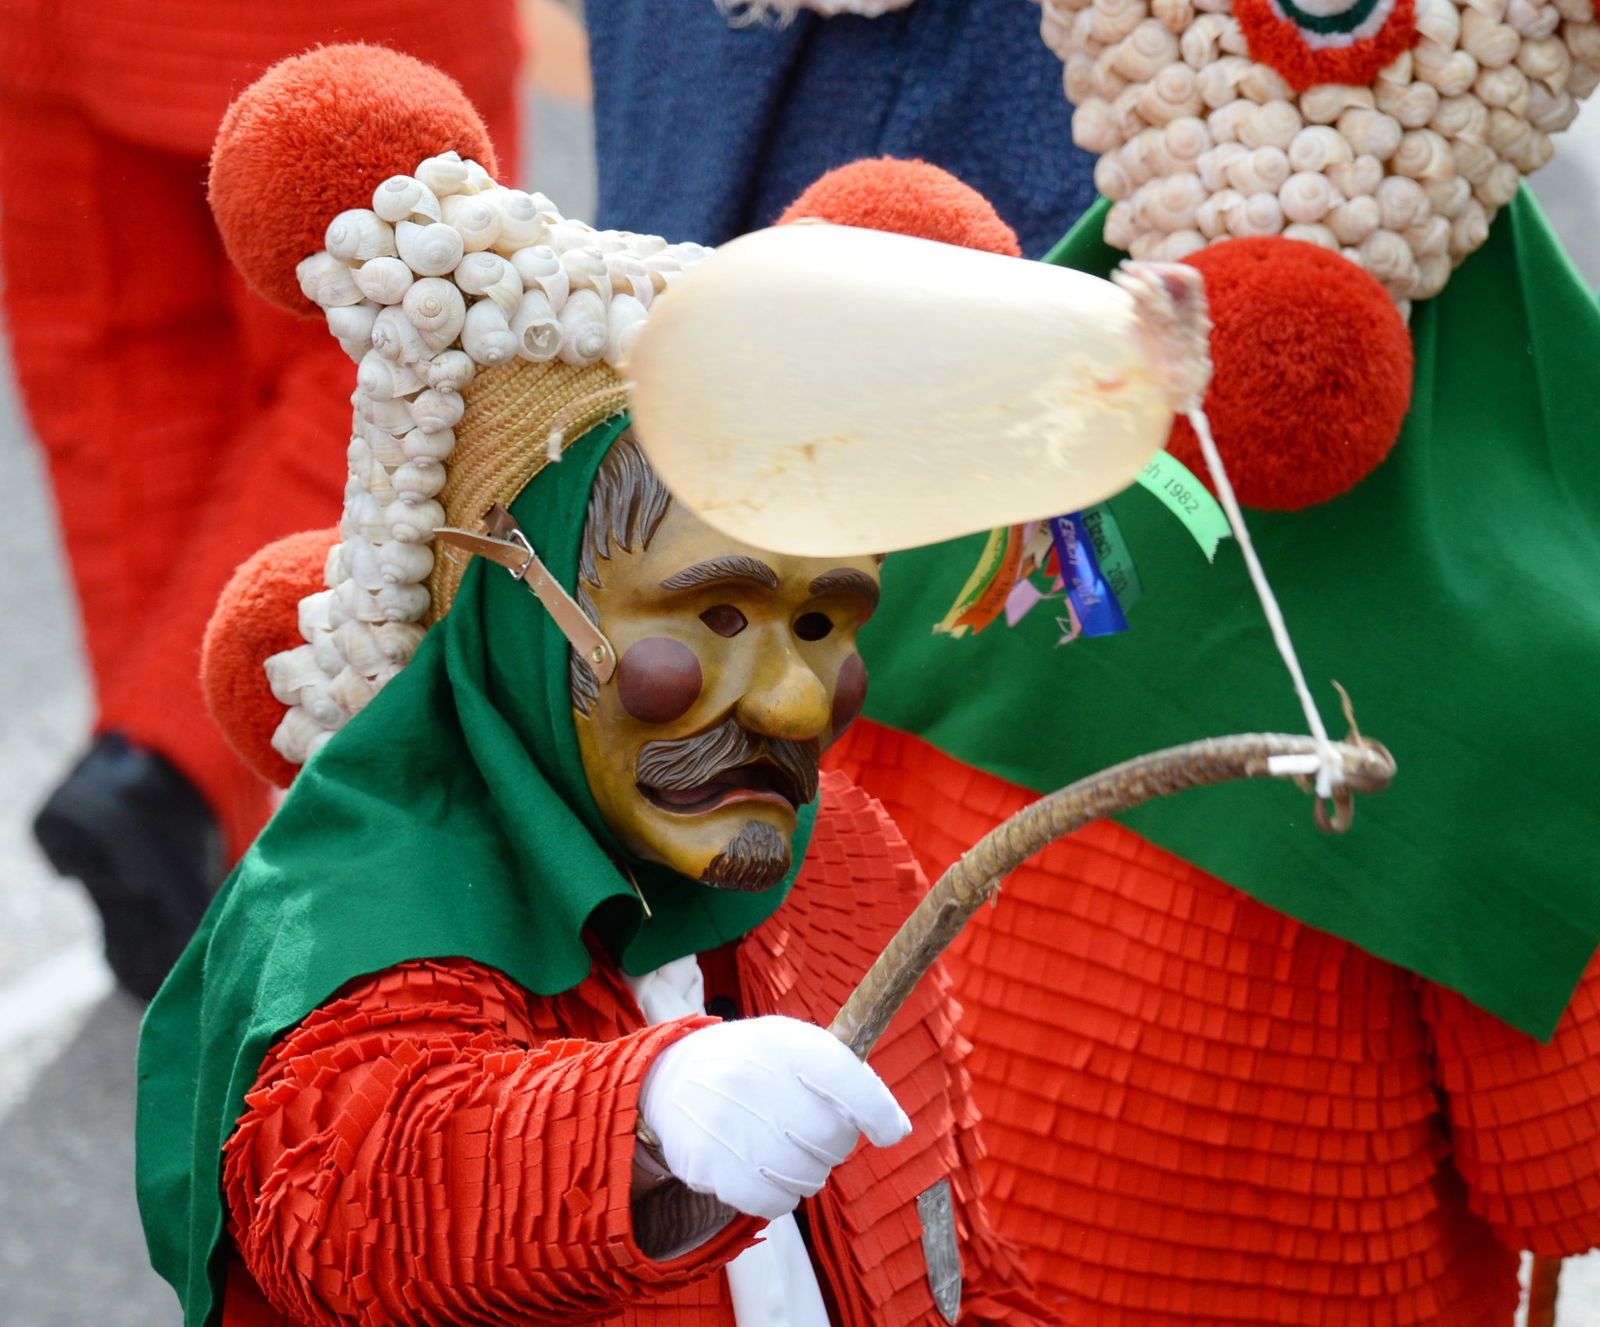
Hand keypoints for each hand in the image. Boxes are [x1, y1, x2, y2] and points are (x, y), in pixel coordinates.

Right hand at [638, 1015, 910, 1220]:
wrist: (672, 1077)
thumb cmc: (754, 1065)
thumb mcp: (794, 1045)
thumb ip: (845, 1077)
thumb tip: (895, 1129)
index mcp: (783, 1042)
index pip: (845, 1077)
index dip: (876, 1110)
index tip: (889, 1132)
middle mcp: (752, 1077)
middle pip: (831, 1138)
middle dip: (834, 1144)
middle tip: (812, 1132)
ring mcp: (727, 1121)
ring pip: (806, 1176)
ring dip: (807, 1171)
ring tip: (783, 1146)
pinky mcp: (708, 1163)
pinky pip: (772, 1203)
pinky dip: (778, 1195)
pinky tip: (762, 1169)